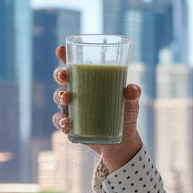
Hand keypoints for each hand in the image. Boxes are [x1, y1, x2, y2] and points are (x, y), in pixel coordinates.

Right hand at [50, 46, 143, 170]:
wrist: (122, 142)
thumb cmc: (126, 116)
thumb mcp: (132, 104)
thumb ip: (133, 94)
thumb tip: (131, 89)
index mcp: (90, 83)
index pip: (75, 67)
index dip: (65, 57)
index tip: (60, 50)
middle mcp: (79, 95)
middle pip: (63, 81)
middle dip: (59, 76)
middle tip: (64, 77)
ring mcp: (74, 111)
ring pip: (60, 101)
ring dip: (59, 98)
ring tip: (66, 99)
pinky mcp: (72, 127)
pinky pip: (61, 123)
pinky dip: (61, 122)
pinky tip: (66, 123)